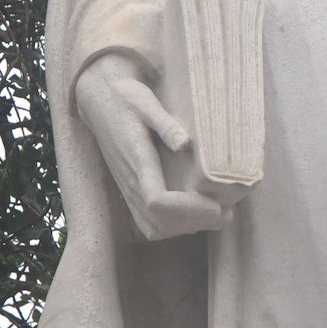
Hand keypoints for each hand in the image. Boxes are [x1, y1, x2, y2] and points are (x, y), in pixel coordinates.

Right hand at [75, 52, 232, 241]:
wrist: (100, 102)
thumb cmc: (127, 99)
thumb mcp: (146, 103)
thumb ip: (165, 123)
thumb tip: (185, 143)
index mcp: (137, 161)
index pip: (157, 201)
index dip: (188, 209)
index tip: (216, 205)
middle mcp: (131, 182)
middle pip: (159, 222)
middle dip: (194, 223)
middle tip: (227, 212)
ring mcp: (129, 190)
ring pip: (154, 227)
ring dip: (186, 227)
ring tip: (216, 215)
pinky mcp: (132, 192)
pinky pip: (149, 222)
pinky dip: (175, 226)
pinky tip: (197, 214)